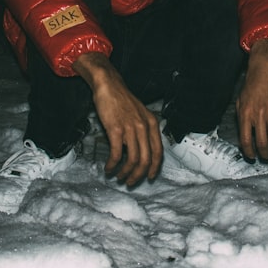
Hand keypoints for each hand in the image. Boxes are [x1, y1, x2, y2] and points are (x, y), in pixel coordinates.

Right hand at [73, 52, 161, 186]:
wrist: (109, 85)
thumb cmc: (122, 100)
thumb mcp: (140, 114)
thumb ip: (143, 131)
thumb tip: (141, 151)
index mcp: (152, 124)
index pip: (158, 152)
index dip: (154, 168)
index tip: (148, 177)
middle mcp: (144, 127)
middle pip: (146, 159)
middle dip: (138, 175)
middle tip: (130, 182)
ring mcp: (130, 128)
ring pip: (132, 160)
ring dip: (125, 173)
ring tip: (118, 176)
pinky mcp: (115, 129)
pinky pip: (117, 154)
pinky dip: (112, 165)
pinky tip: (108, 168)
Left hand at [236, 38, 267, 160]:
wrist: (265, 68)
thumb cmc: (252, 83)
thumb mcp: (240, 100)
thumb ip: (241, 116)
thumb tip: (243, 132)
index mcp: (245, 114)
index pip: (245, 140)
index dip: (249, 152)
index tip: (252, 156)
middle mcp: (258, 115)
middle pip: (261, 143)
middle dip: (264, 154)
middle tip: (267, 157)